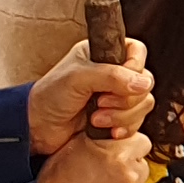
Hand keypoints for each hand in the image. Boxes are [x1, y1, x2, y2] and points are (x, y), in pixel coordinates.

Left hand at [28, 39, 154, 152]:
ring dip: (122, 115)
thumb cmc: (49, 97)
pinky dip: (124, 128)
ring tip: (96, 118)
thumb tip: (143, 83)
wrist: (38, 128)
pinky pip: (137, 122)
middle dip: (125, 98)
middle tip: (100, 102)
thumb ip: (111, 76)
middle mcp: (113, 74)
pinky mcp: (117, 119)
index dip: (134, 66)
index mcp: (103, 54)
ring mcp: (116, 97)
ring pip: (143, 104)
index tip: (118, 79)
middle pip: (145, 81)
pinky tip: (106, 131)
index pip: (137, 51)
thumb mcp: (78, 78)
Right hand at [38, 128, 152, 182]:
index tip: (119, 154)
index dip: (129, 147)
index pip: (142, 142)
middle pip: (141, 166)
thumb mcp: (72, 148)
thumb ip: (99, 138)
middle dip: (128, 169)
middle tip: (106, 177)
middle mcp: (131, 176)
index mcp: (118, 155)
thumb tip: (112, 129)